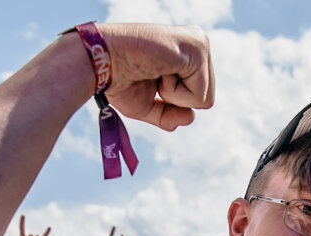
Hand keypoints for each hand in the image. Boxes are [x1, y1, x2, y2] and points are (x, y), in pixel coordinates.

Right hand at [94, 23, 213, 131]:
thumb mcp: (148, 105)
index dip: (173, 102)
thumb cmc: (120, 80)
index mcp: (189, 53)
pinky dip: (174, 93)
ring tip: (155, 71)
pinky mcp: (197, 49)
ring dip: (174, 95)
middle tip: (153, 76)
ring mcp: (199, 43)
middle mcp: (198, 43)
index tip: (151, 79)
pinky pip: (199, 95)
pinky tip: (159, 69)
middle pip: (207, 100)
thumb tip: (191, 118)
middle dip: (176, 100)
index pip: (199, 96)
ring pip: (205, 99)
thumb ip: (170, 115)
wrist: (103, 62)